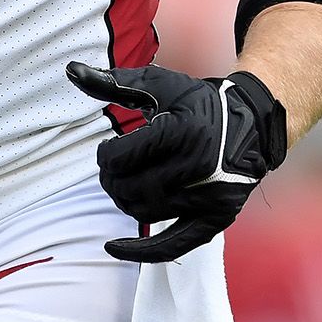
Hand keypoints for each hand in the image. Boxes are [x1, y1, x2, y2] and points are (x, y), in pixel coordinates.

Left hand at [65, 62, 286, 261]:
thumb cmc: (198, 103)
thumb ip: (114, 82)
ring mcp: (208, 197)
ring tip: (127, 184)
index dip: (104, 155)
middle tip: (114, 168)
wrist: (250, 125)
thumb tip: (71, 70)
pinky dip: (141, 251)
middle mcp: (197, 166)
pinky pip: (173, 245)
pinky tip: (114, 248)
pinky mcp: (216, 218)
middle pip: (128, 188)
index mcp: (181, 132)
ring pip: (144, 212)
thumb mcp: (159, 86)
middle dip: (111, 179)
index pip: (119, 158)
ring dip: (125, 201)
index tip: (110, 149)